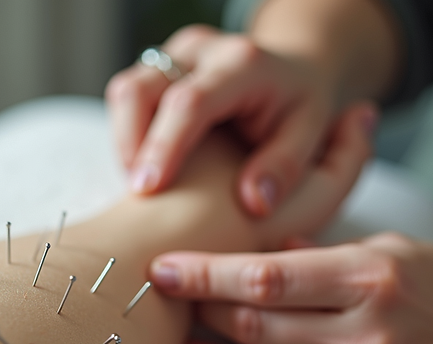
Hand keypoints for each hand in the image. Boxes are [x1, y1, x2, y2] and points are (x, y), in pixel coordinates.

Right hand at [105, 24, 377, 216]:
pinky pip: (127, 101)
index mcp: (242, 64)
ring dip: (127, 143)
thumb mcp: (307, 134)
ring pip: (125, 93)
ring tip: (146, 186)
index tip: (148, 190)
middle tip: (139, 195)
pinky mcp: (158, 69)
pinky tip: (153, 168)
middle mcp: (200, 50)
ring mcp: (173, 57)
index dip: (164, 146)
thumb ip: (283, 167)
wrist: (289, 74)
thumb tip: (253, 204)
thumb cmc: (298, 108)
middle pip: (140, 89)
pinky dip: (132, 138)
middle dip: (131, 144)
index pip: (190, 103)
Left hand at [150, 233, 432, 343]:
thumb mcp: (374, 242)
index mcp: (369, 277)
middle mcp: (364, 336)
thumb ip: (306, 252)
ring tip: (170, 336)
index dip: (206, 274)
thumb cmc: (424, 274)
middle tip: (159, 291)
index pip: (267, 279)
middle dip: (197, 308)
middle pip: (254, 325)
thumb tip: (234, 249)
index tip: (163, 266)